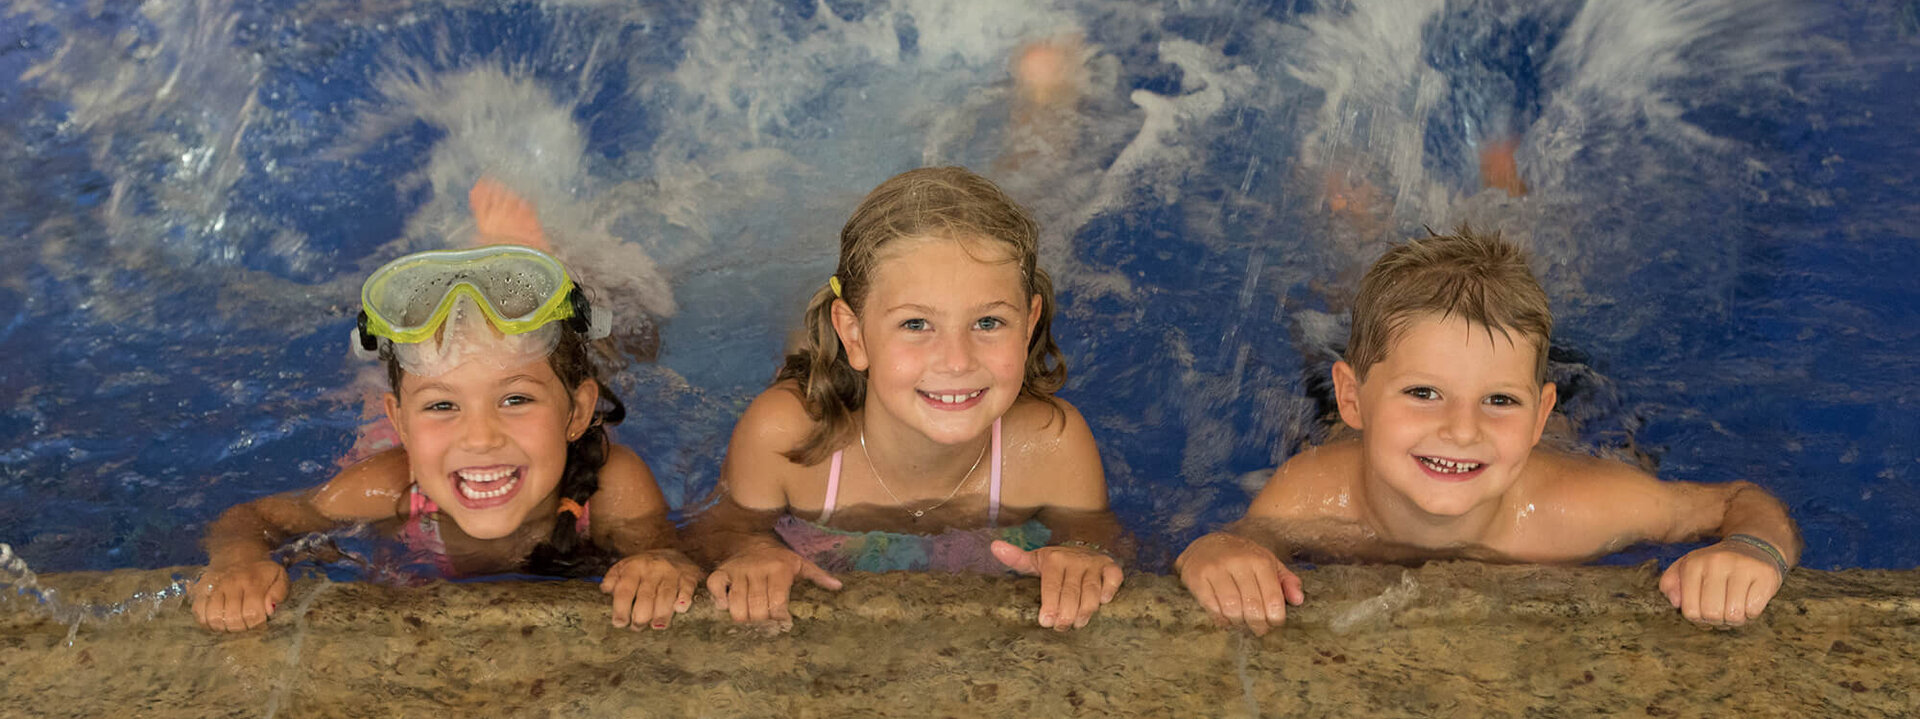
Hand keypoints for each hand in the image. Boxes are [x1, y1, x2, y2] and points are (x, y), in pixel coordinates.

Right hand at [191, 560, 288, 632]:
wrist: (238, 553)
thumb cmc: (262, 571)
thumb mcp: (280, 577)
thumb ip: (279, 593)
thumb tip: (269, 609)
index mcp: (253, 582)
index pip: (252, 613)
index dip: (257, 623)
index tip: (260, 620)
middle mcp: (231, 584)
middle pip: (232, 618)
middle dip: (242, 627)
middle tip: (246, 623)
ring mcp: (213, 587)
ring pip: (213, 618)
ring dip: (223, 626)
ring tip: (232, 622)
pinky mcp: (200, 589)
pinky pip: (197, 612)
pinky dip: (206, 621)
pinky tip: (218, 619)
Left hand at [601, 550, 703, 630]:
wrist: (674, 552)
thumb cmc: (645, 568)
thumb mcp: (626, 567)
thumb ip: (613, 578)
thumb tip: (604, 590)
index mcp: (634, 567)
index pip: (625, 590)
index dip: (621, 608)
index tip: (619, 623)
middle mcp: (653, 569)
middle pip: (646, 596)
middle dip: (640, 616)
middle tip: (637, 627)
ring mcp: (672, 572)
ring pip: (666, 595)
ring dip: (661, 614)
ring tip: (656, 626)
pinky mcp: (689, 577)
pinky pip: (687, 589)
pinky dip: (684, 600)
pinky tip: (679, 609)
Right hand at [706, 546, 841, 628]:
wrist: (754, 540)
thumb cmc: (781, 558)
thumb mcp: (801, 564)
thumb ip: (818, 576)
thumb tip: (838, 587)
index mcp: (779, 568)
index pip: (777, 602)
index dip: (779, 617)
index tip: (783, 622)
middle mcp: (757, 569)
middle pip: (757, 608)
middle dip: (762, 622)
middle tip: (766, 623)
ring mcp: (738, 570)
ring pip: (737, 604)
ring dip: (744, 618)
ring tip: (751, 619)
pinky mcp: (721, 571)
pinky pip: (716, 589)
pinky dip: (720, 602)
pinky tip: (728, 606)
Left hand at [990, 540, 1123, 630]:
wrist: (1083, 543)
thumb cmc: (1055, 562)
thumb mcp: (1035, 560)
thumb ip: (1016, 558)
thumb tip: (994, 547)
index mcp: (1054, 559)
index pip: (1051, 585)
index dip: (1049, 605)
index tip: (1046, 622)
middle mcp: (1075, 560)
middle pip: (1071, 591)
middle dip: (1066, 613)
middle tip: (1061, 627)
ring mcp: (1094, 563)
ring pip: (1092, 589)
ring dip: (1086, 609)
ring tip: (1078, 624)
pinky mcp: (1110, 566)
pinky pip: (1114, 578)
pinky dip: (1110, 590)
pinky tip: (1103, 603)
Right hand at [1174, 532, 1303, 635]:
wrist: (1206, 544)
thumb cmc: (1242, 558)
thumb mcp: (1268, 563)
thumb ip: (1287, 580)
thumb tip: (1298, 601)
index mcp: (1259, 560)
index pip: (1273, 598)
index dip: (1275, 619)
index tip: (1274, 625)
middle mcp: (1237, 562)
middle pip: (1252, 607)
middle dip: (1258, 625)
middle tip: (1259, 630)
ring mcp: (1215, 569)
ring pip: (1232, 609)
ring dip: (1239, 623)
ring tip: (1242, 623)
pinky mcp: (1197, 578)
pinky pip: (1212, 608)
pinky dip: (1221, 619)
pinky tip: (1226, 619)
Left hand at [1659, 540, 1783, 626]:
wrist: (1755, 546)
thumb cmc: (1716, 565)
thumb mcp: (1687, 568)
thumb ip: (1670, 584)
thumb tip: (1675, 602)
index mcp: (1693, 564)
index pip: (1690, 611)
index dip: (1699, 619)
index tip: (1705, 612)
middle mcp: (1716, 563)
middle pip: (1711, 614)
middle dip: (1717, 621)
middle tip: (1722, 611)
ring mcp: (1742, 567)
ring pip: (1734, 615)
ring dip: (1735, 619)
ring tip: (1735, 606)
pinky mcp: (1765, 574)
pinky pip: (1754, 610)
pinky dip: (1752, 613)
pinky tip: (1749, 600)